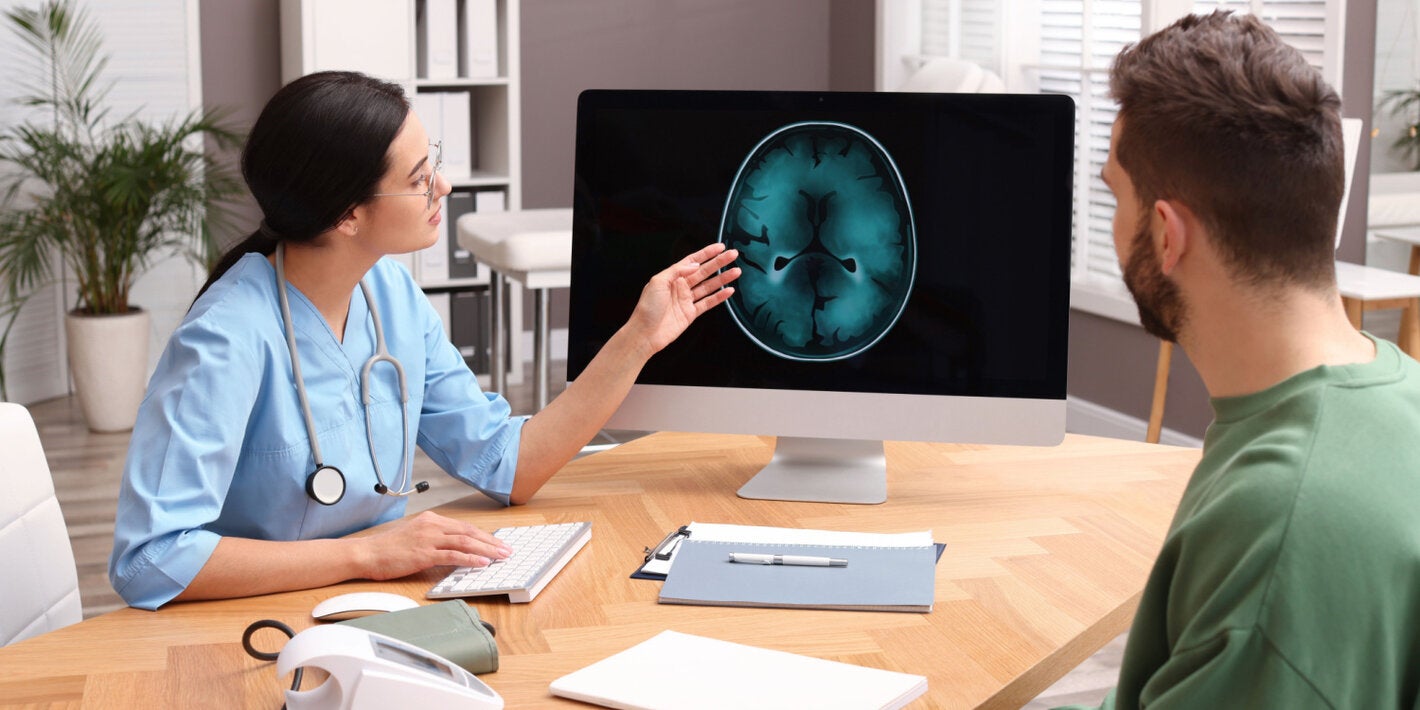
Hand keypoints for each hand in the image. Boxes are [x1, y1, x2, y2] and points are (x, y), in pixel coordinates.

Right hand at [355, 511, 512, 579]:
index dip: (484, 535)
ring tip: (500, 556)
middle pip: (469, 532)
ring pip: (465, 542)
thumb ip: (434, 539)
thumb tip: (455, 549)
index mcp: (431, 520)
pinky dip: (470, 558)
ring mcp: (428, 539)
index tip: (497, 543)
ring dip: (486, 549)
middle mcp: (432, 525)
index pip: (464, 527)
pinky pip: (452, 555)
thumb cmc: (388, 549)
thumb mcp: (415, 537)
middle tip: (506, 550)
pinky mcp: (424, 553)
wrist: (366, 554)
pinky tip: (482, 562)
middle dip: (491, 541)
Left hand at [627, 243, 740, 353]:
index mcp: (672, 277)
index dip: (707, 253)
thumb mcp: (658, 282)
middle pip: (704, 271)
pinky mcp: (691, 313)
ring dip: (723, 278)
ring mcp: (687, 300)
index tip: (720, 247)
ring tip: (736, 271)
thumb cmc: (647, 308)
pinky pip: (708, 303)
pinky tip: (729, 290)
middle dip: (719, 263)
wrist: (645, 334)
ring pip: (709, 286)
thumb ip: (677, 271)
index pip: (693, 261)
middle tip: (733, 254)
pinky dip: (719, 297)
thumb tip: (695, 265)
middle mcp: (681, 286)